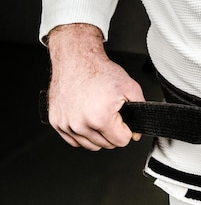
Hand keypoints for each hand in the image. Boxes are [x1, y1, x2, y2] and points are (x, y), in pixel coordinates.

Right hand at [46, 23, 144, 150]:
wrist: (76, 60)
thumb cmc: (99, 71)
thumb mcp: (130, 88)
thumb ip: (140, 111)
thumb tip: (136, 133)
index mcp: (100, 118)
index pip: (121, 141)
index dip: (126, 131)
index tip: (123, 121)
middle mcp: (80, 124)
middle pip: (106, 144)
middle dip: (113, 132)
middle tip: (111, 114)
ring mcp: (66, 124)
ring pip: (90, 145)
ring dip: (98, 135)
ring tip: (99, 116)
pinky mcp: (56, 122)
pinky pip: (74, 140)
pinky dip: (83, 134)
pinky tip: (88, 120)